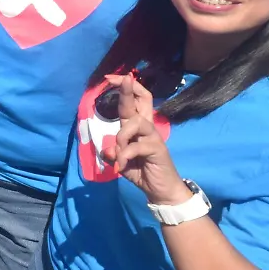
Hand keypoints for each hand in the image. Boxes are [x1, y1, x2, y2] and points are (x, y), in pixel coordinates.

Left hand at [104, 75, 187, 204]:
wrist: (161, 191)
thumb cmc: (142, 172)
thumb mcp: (121, 162)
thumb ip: (114, 153)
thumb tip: (107, 149)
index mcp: (137, 127)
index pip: (134, 102)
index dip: (124, 88)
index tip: (110, 78)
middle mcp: (147, 128)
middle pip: (144, 99)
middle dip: (129, 88)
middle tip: (120, 79)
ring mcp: (154, 137)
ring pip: (136, 122)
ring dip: (122, 136)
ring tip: (119, 154)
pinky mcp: (158, 149)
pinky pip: (137, 146)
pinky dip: (125, 155)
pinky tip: (121, 166)